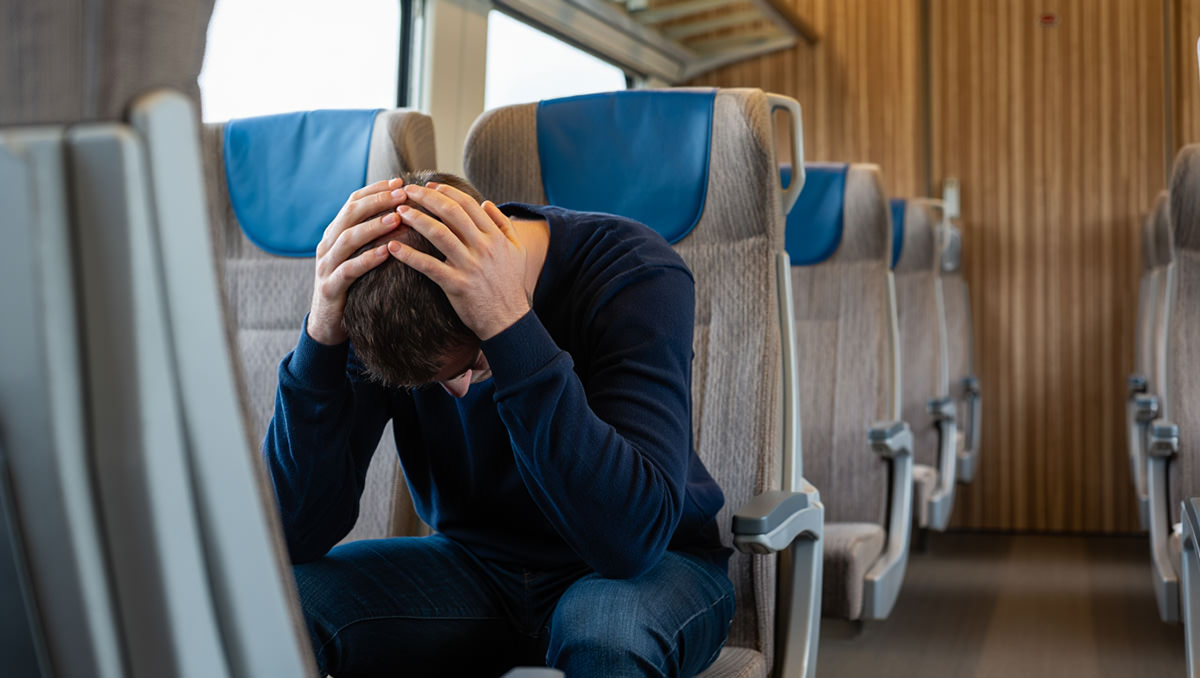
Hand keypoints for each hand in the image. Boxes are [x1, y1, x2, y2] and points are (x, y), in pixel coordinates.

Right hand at [307, 178, 407, 344]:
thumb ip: (373, 236)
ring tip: (397, 218)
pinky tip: (387, 252)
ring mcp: (326, 265)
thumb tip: (404, 213)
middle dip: (377, 201)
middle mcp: (328, 244)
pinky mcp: (330, 287)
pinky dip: (367, 259)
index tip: (400, 182)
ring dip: (373, 226)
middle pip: (350, 214)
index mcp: (335, 233)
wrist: (328, 324)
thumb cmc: (352, 286)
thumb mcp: (359, 256)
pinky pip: (349, 270)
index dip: (375, 190)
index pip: (353, 202)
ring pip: (347, 239)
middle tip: (403, 194)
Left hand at [387, 182, 529, 339]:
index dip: (446, 191)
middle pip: (451, 213)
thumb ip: (504, 224)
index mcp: (495, 237)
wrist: (508, 320)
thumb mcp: (517, 250)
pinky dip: (409, 255)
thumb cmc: (510, 284)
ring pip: (438, 234)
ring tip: (399, 212)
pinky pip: (428, 266)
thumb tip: (486, 203)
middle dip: (426, 198)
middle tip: (407, 191)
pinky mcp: (456, 285)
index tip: (430, 186)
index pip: (468, 205)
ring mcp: (469, 266)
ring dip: (416, 219)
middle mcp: (483, 247)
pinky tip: (393, 247)